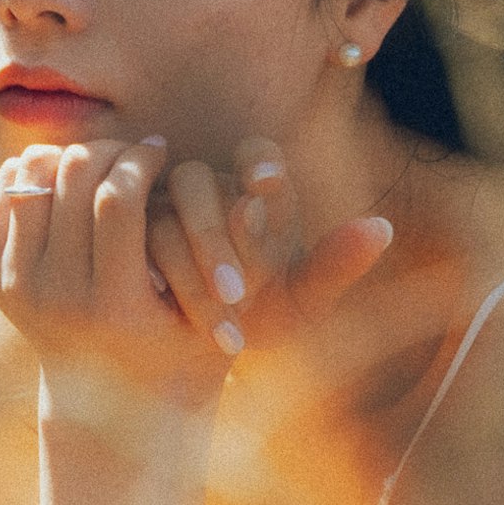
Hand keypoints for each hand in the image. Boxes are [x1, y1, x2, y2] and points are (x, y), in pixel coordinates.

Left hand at [0, 139, 228, 449]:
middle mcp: (57, 298)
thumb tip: (252, 192)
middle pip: (72, 177)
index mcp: (113, 306)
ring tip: (102, 160)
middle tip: (129, 149)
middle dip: (108, 149)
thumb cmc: (183, 344)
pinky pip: (7, 193)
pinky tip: (68, 179)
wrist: (108, 402)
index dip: (140, 159)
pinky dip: (35, 174)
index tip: (159, 149)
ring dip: (69, 155)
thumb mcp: (220, 305)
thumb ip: (231, 248)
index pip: (116, 197)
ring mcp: (19, 288)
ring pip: (32, 175)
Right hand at [144, 139, 397, 372]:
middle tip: (238, 289)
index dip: (258, 162)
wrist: (204, 350)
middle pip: (196, 183)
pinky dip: (145, 271)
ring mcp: (154, 212)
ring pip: (159, 216)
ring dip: (186, 263)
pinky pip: (123, 245)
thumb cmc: (266, 315)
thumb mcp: (303, 301)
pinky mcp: (121, 242)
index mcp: (255, 190)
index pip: (255, 154)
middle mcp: (202, 189)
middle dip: (216, 234)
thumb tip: (382, 227)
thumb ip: (337, 264)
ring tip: (215, 313)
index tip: (265, 184)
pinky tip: (161, 304)